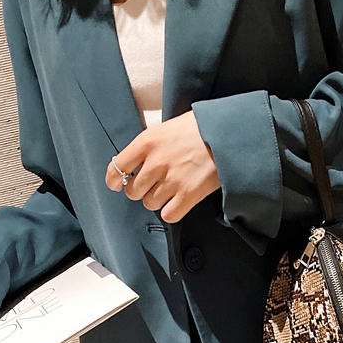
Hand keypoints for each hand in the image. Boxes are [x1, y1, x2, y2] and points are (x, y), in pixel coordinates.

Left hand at [105, 109, 220, 221]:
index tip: (116, 184)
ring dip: (157, 200)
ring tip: (170, 191)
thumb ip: (150, 145)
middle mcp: (156, 163)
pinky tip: (178, 202)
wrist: (228, 135)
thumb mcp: (167, 127)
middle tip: (152, 185)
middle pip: (132, 191)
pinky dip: (171, 211)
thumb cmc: (200, 128)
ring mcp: (172, 181)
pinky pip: (168, 215)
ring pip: (149, 204)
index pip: (117, 167)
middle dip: (140, 190)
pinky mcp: (189, 195)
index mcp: (147, 142)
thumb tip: (138, 163)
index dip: (114, 180)